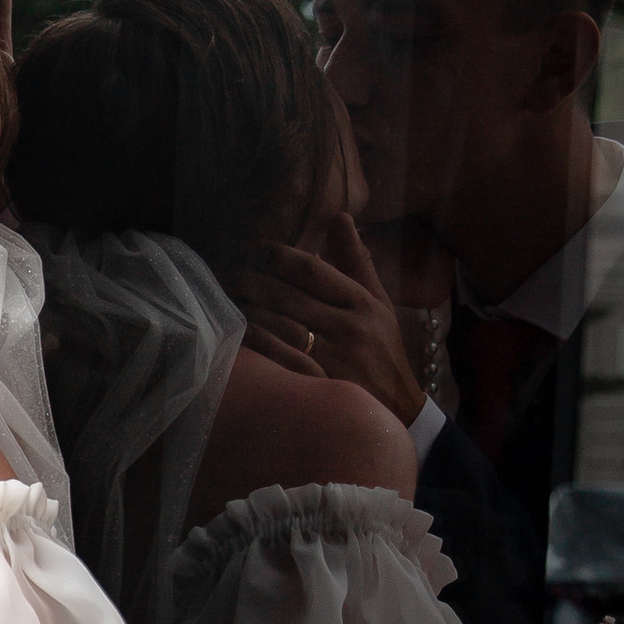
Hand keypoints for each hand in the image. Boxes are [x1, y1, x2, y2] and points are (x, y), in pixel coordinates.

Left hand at [242, 213, 423, 422]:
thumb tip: (340, 217)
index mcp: (361, 302)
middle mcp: (349, 326)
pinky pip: (280, 358)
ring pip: (281, 325)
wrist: (399, 406)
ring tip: (224, 295)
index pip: (313, 271)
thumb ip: (357, 260)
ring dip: (249, 308)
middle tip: (225, 267)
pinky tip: (237, 330)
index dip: (278, 256)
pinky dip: (258, 342)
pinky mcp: (320, 384)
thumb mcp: (379, 302)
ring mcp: (333, 357)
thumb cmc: (382, 350)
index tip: (252, 247)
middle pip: (290, 295)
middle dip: (253, 279)